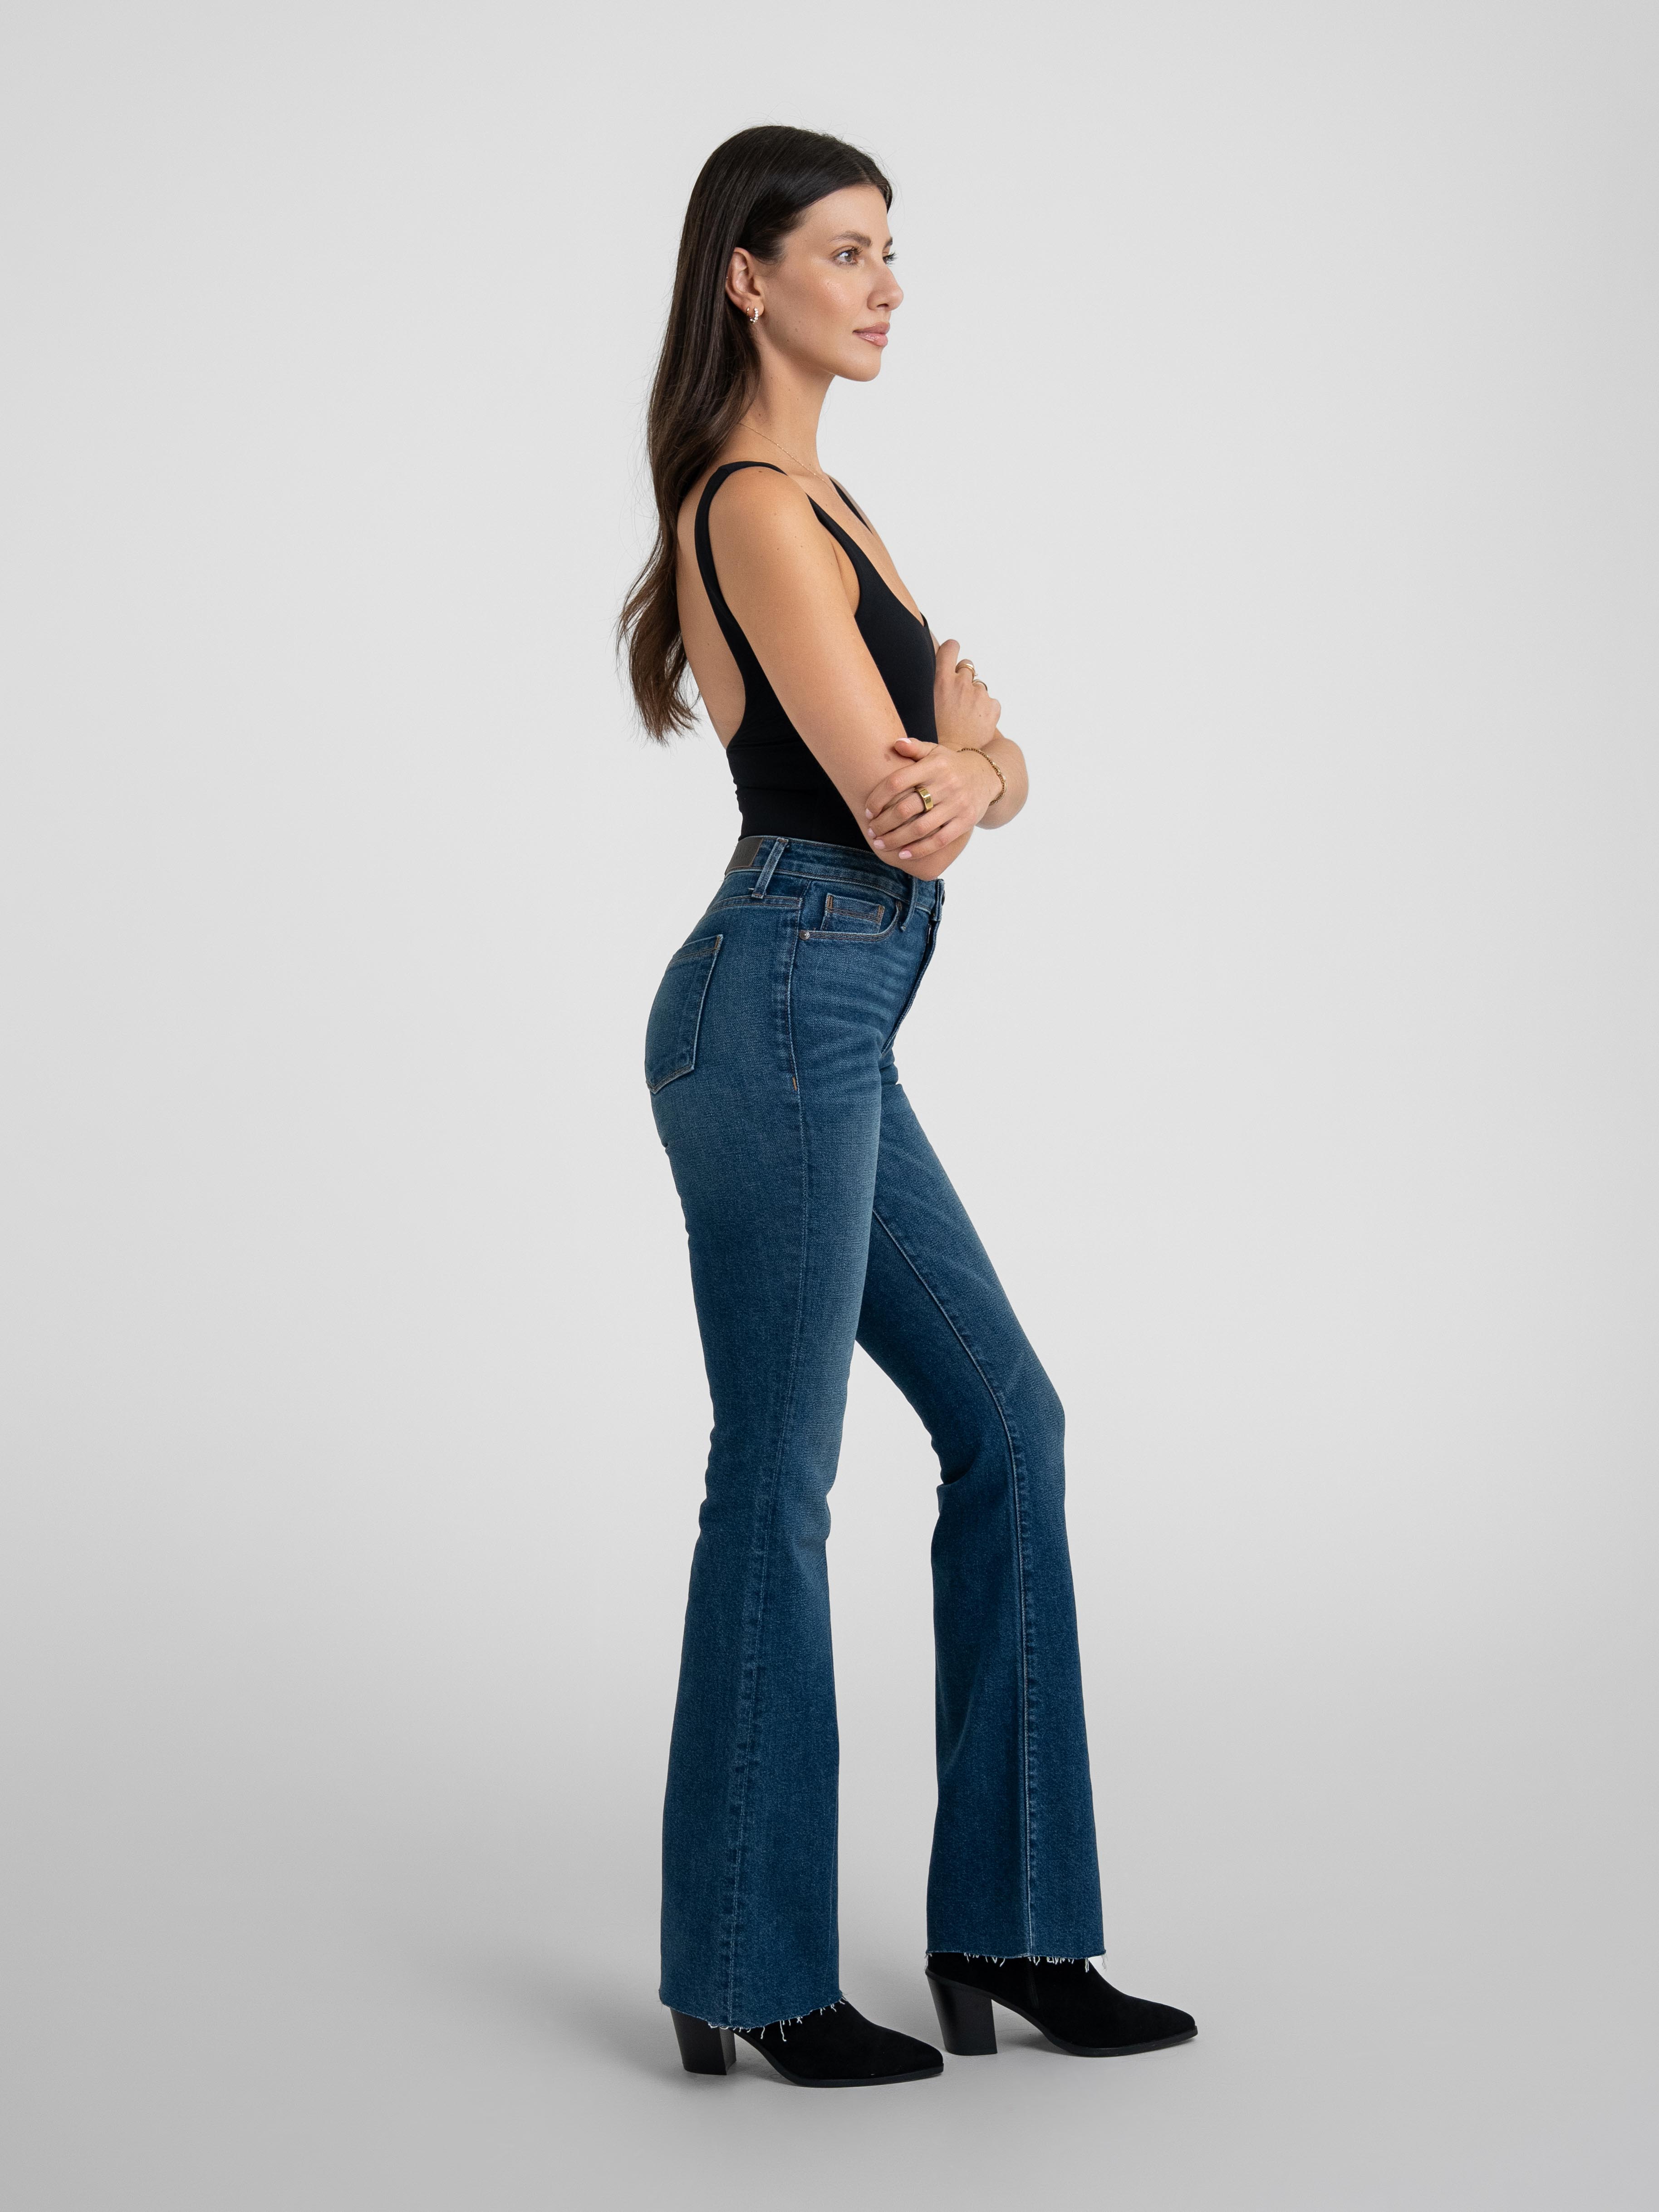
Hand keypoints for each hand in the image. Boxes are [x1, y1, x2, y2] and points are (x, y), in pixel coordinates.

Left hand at [863, 735, 1002, 860]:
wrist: (986, 775)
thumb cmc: (950, 764)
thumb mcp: (935, 751)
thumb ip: (915, 748)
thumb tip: (895, 743)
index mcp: (934, 765)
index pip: (897, 782)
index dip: (878, 798)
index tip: (867, 811)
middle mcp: (946, 784)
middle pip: (906, 808)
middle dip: (883, 823)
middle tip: (871, 831)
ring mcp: (957, 804)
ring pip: (920, 828)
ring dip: (896, 839)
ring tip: (880, 844)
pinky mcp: (966, 821)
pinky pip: (939, 840)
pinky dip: (919, 850)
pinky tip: (903, 854)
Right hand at [933, 638, 1000, 751]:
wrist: (951, 756)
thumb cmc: (933, 734)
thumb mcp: (923, 705)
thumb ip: (933, 684)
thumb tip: (940, 673)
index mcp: (941, 680)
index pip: (951, 647)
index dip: (952, 649)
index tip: (952, 653)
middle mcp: (962, 682)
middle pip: (967, 667)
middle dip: (963, 680)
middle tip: (956, 700)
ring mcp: (979, 694)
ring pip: (979, 687)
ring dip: (974, 697)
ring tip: (965, 717)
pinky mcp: (993, 706)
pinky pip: (991, 702)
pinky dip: (986, 710)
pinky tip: (975, 723)